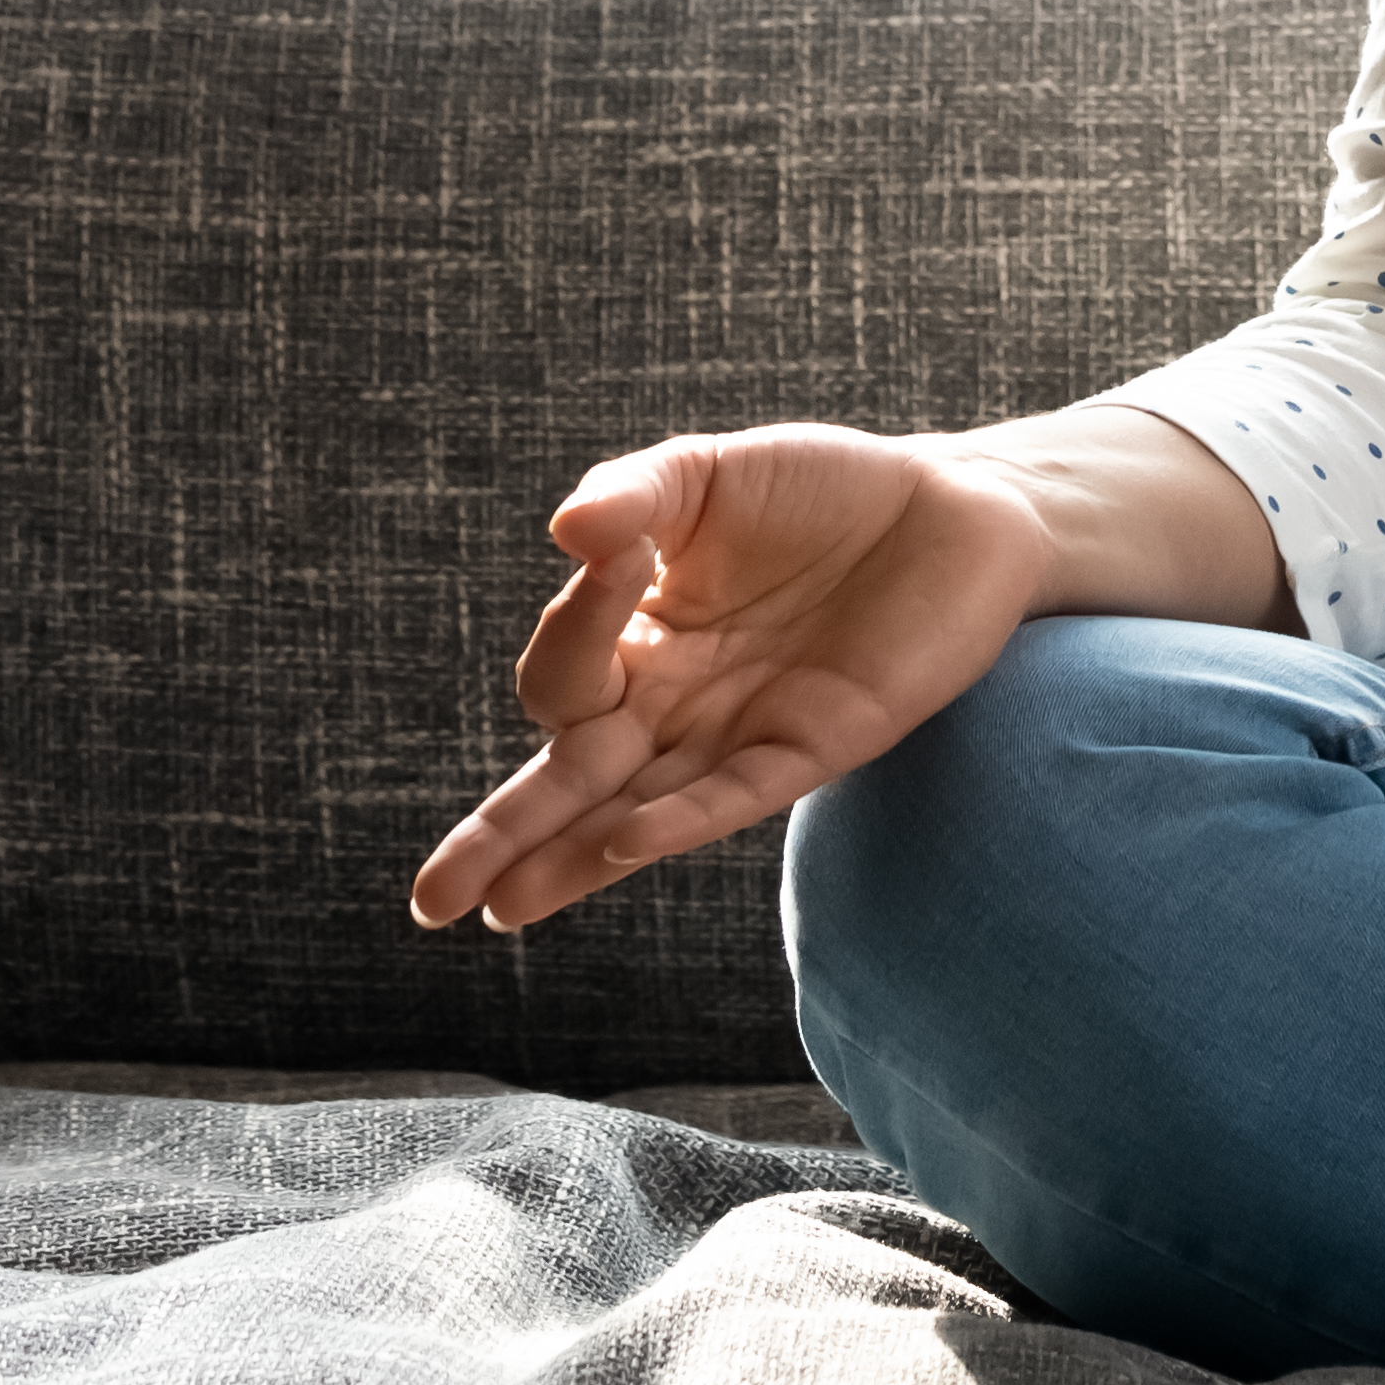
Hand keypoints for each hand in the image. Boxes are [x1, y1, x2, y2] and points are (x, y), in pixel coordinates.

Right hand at [405, 426, 1052, 933]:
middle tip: (427, 901)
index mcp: (642, 642)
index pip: (568, 668)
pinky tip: (618, 845)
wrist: (957, 505)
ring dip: (569, 859)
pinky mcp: (817, 745)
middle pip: (571, 780)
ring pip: (634, 811)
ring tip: (499, 909)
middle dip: (501, 836)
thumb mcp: (708, 476)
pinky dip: (676, 820)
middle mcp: (680, 703)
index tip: (611, 547)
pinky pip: (734, 795)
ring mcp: (743, 731)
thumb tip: (568, 528)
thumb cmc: (823, 490)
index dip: (575, 620)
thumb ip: (634, 496)